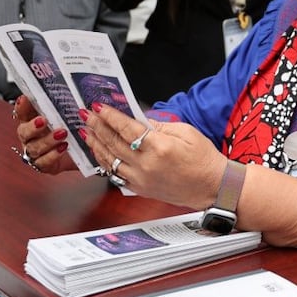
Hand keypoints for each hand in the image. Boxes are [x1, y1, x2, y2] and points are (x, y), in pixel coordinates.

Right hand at [13, 95, 75, 173]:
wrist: (81, 153)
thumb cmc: (70, 130)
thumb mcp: (68, 115)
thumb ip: (62, 105)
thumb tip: (67, 89)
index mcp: (32, 121)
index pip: (23, 112)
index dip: (21, 107)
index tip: (24, 98)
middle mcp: (30, 137)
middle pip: (23, 132)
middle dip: (32, 126)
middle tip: (43, 120)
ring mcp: (34, 152)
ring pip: (34, 148)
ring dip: (47, 140)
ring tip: (62, 134)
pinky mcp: (43, 165)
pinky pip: (43, 162)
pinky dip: (52, 155)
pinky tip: (63, 148)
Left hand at [82, 103, 224, 210]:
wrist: (212, 186)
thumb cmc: (203, 158)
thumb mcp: (185, 132)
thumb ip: (159, 125)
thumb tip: (138, 118)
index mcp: (159, 147)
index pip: (126, 128)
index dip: (110, 116)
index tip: (98, 107)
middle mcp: (146, 165)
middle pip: (114, 142)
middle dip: (97, 126)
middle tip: (85, 115)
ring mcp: (141, 179)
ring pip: (110, 159)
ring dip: (96, 144)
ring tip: (86, 131)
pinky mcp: (140, 189)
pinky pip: (115, 174)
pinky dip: (105, 162)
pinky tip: (99, 152)